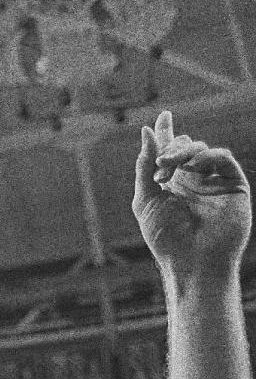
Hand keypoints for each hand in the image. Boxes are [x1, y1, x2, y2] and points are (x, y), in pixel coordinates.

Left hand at [133, 110, 250, 280]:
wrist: (191, 262)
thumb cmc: (166, 238)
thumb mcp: (145, 199)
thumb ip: (145, 165)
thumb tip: (148, 131)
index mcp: (172, 184)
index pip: (170, 151)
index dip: (167, 133)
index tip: (164, 116)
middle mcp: (194, 181)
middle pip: (185, 146)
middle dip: (170, 149)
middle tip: (160, 165)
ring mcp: (214, 183)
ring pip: (201, 150)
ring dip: (183, 152)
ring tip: (169, 167)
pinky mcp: (234, 186)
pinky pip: (223, 158)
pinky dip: (207, 156)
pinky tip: (193, 167)